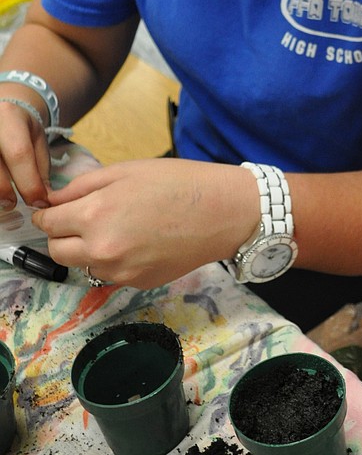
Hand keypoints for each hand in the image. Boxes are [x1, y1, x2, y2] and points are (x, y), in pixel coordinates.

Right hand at [0, 100, 51, 207]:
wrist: (0, 114)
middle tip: (12, 203)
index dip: (29, 183)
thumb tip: (42, 199)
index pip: (19, 154)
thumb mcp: (37, 140)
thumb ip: (40, 168)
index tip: (38, 202)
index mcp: (10, 117)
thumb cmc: (20, 128)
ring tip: (1, 199)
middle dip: (4, 191)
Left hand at [31, 158, 257, 288]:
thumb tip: (54, 201)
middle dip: (60, 235)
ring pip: (83, 265)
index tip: (52, 210)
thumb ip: (83, 186)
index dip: (47, 214)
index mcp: (95, 215)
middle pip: (56, 252)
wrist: (222, 212)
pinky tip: (136, 240)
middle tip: (78, 220)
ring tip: (114, 228)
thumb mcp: (125, 171)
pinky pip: (110, 274)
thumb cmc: (177, 182)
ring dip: (87, 249)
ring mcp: (120, 271)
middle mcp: (102, 249)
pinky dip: (113, 259)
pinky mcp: (138, 282)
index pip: (49, 223)